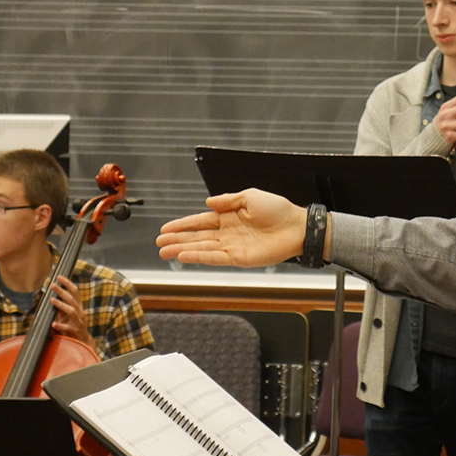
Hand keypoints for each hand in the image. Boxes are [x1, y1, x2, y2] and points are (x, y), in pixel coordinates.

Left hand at [49, 275, 97, 351]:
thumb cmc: (73, 326)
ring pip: (71, 311)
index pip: (75, 292)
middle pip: (72, 299)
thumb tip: (52, 295)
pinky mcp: (74, 331)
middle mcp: (79, 312)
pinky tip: (53, 324)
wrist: (82, 342)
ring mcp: (77, 322)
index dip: (67, 283)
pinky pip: (67, 328)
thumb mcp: (70, 314)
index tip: (59, 277)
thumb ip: (63, 306)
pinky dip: (60, 325)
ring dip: (61, 305)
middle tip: (52, 285)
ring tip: (52, 300)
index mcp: (78, 307)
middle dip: (62, 291)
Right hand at [157, 188, 306, 266]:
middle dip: (177, 239)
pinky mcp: (239, 258)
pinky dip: (199, 257)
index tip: (165, 227)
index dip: (183, 224)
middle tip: (158, 242)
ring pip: (202, 248)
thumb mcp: (250, 196)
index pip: (201, 221)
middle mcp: (228, 232)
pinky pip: (215, 258)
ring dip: (183, 249)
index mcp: (229, 216)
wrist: (296, 226)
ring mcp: (232, 246)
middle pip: (197, 237)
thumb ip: (228, 200)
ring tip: (164, 251)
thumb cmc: (278, 209)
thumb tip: (208, 201)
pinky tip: (184, 256)